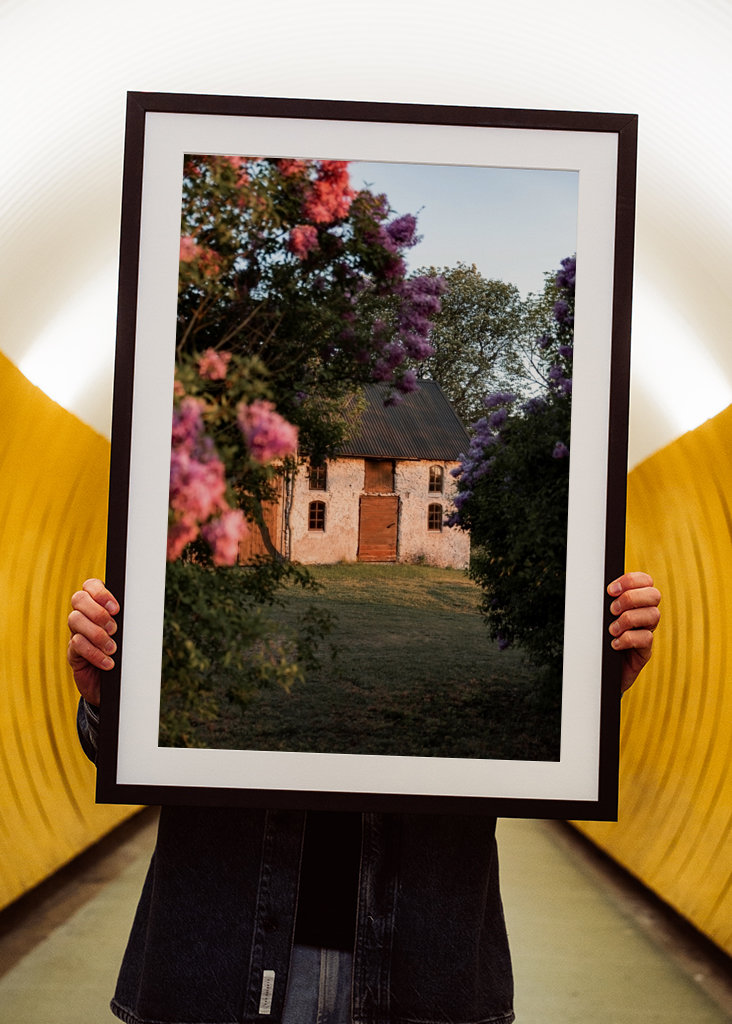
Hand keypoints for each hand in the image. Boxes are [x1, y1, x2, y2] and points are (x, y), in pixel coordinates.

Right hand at [67, 579, 119, 705]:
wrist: (116, 685)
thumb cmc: (126, 654)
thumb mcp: (129, 634)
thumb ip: (130, 620)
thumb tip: (142, 609)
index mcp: (98, 605)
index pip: (90, 585)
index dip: (100, 592)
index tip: (116, 608)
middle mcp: (84, 615)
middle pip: (78, 599)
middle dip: (98, 612)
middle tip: (114, 629)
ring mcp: (76, 632)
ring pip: (75, 620)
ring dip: (96, 634)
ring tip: (112, 648)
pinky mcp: (73, 652)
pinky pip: (76, 644)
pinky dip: (94, 653)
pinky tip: (108, 662)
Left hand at [607, 571, 660, 692]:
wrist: (598, 671)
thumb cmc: (597, 640)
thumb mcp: (599, 618)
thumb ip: (603, 602)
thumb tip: (592, 587)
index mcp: (635, 602)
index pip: (645, 581)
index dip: (631, 580)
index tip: (610, 590)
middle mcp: (645, 615)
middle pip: (654, 595)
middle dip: (631, 598)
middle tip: (612, 610)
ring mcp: (646, 632)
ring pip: (653, 615)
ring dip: (628, 619)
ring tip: (611, 630)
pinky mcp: (645, 651)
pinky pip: (646, 638)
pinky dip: (628, 639)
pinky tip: (614, 644)